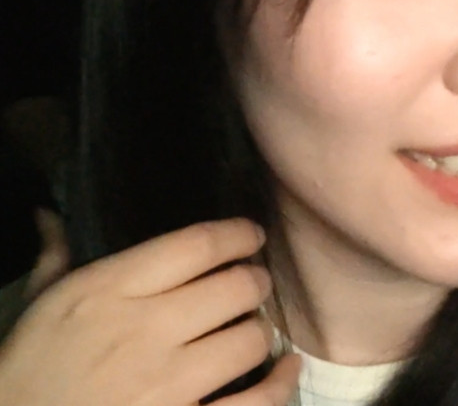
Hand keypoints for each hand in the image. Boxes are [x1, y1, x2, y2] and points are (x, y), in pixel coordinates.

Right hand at [0, 219, 299, 405]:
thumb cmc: (28, 368)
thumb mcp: (40, 303)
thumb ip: (56, 254)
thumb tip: (50, 212)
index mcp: (111, 290)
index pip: (197, 246)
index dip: (237, 234)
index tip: (252, 234)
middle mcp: (146, 331)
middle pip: (235, 288)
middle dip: (255, 280)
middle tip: (254, 282)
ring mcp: (167, 386)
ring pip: (249, 340)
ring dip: (260, 329)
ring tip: (252, 325)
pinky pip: (255, 405)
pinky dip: (280, 383)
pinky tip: (287, 366)